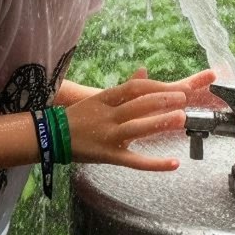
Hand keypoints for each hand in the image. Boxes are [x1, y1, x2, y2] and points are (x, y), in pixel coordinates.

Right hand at [65, 68, 216, 171]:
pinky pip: (135, 161)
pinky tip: (174, 163)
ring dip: (160, 123)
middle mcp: (108, 116)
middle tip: (183, 99)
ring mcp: (108, 136)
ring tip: (181, 119)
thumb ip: (124, 87)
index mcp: (105, 99)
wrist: (50, 137)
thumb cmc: (77, 117)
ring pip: (137, 128)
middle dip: (162, 100)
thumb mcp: (98, 98)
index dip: (155, 87)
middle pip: (138, 105)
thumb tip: (144, 70)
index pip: (134, 89)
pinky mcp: (109, 156)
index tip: (173, 87)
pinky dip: (155, 164)